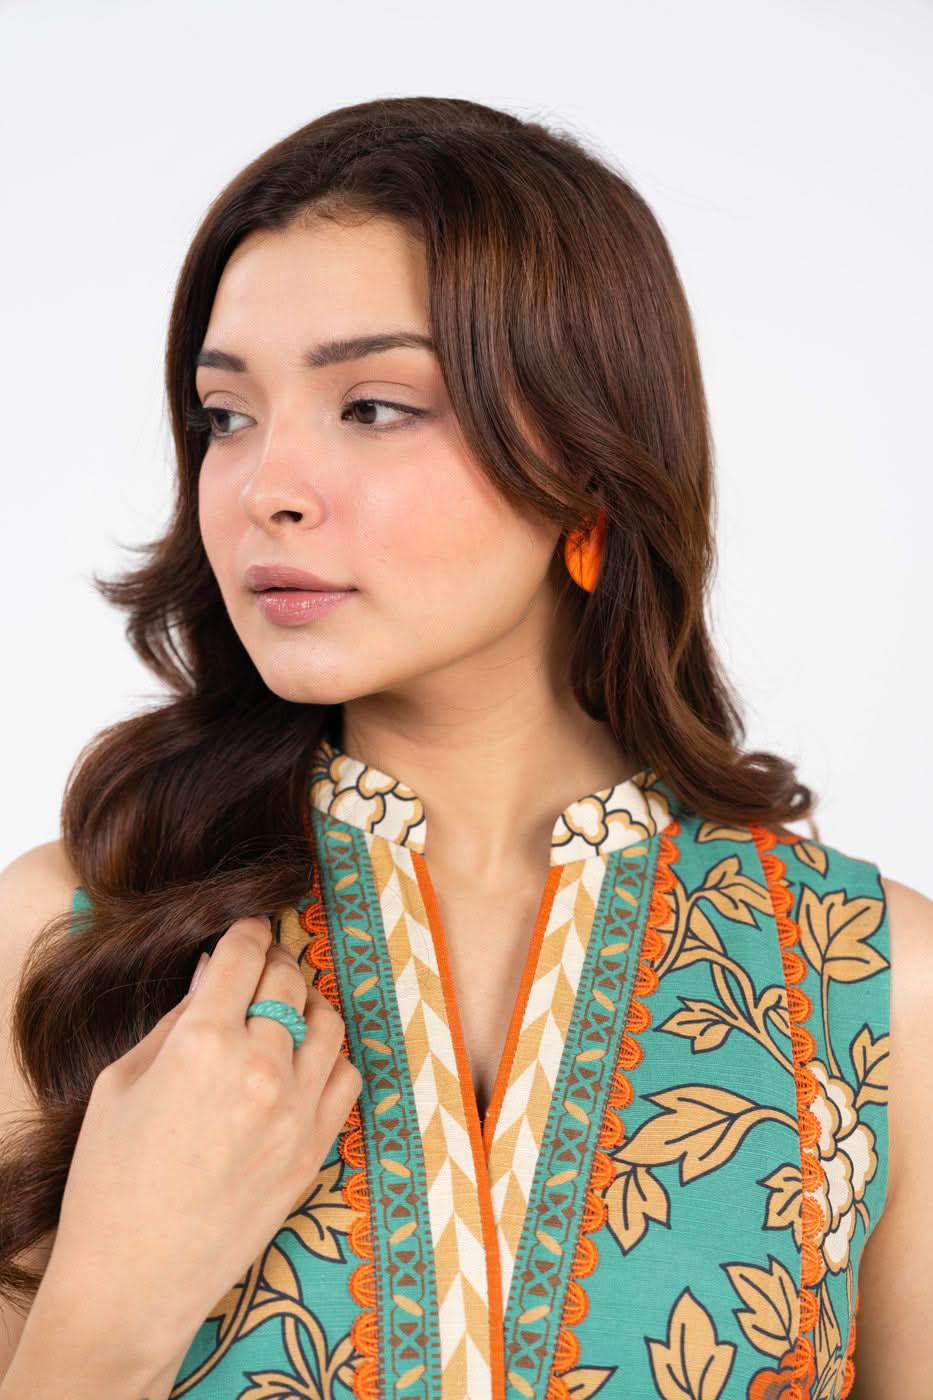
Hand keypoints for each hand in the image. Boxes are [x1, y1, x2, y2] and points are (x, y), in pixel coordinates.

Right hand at [42, 914, 361, 1368]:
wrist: (135, 1279)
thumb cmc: (109, 1181)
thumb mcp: (122, 1083)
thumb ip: (176, 1020)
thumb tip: (212, 974)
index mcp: (203, 1043)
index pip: (243, 955)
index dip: (245, 931)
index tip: (246, 927)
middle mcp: (260, 1068)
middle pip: (289, 981)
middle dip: (273, 964)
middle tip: (260, 968)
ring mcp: (296, 1110)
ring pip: (328, 1022)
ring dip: (306, 1007)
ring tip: (283, 1014)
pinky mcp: (316, 1148)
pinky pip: (347, 1076)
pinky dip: (330, 1058)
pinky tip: (304, 1063)